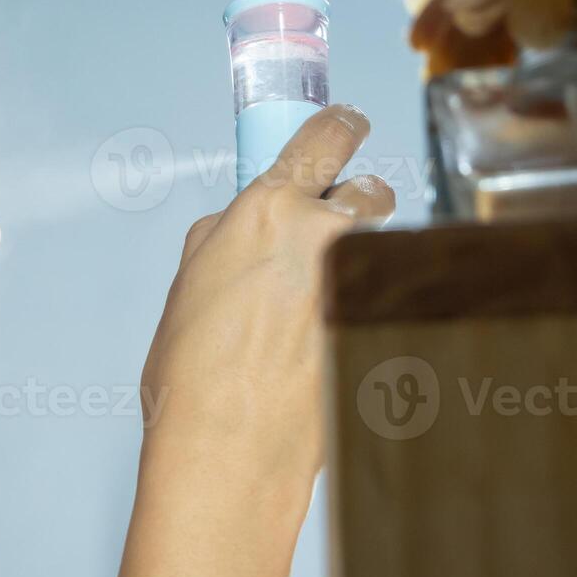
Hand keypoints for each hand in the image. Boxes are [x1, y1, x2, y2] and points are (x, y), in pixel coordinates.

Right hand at [139, 103, 394, 478]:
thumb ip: (223, 238)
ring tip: (318, 310)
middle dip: (351, 210)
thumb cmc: (193, 378)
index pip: (326, 134)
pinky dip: (365, 315)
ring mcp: (365, 285)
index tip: (345, 126)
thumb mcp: (188, 284)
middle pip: (368, 193)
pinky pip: (385, 302)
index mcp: (269, 211)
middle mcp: (326, 236)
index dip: (338, 126)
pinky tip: (325, 352)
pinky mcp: (389, 328)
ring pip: (383, 249)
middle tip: (321, 243)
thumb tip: (242, 226)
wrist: (230, 450)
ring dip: (361, 263)